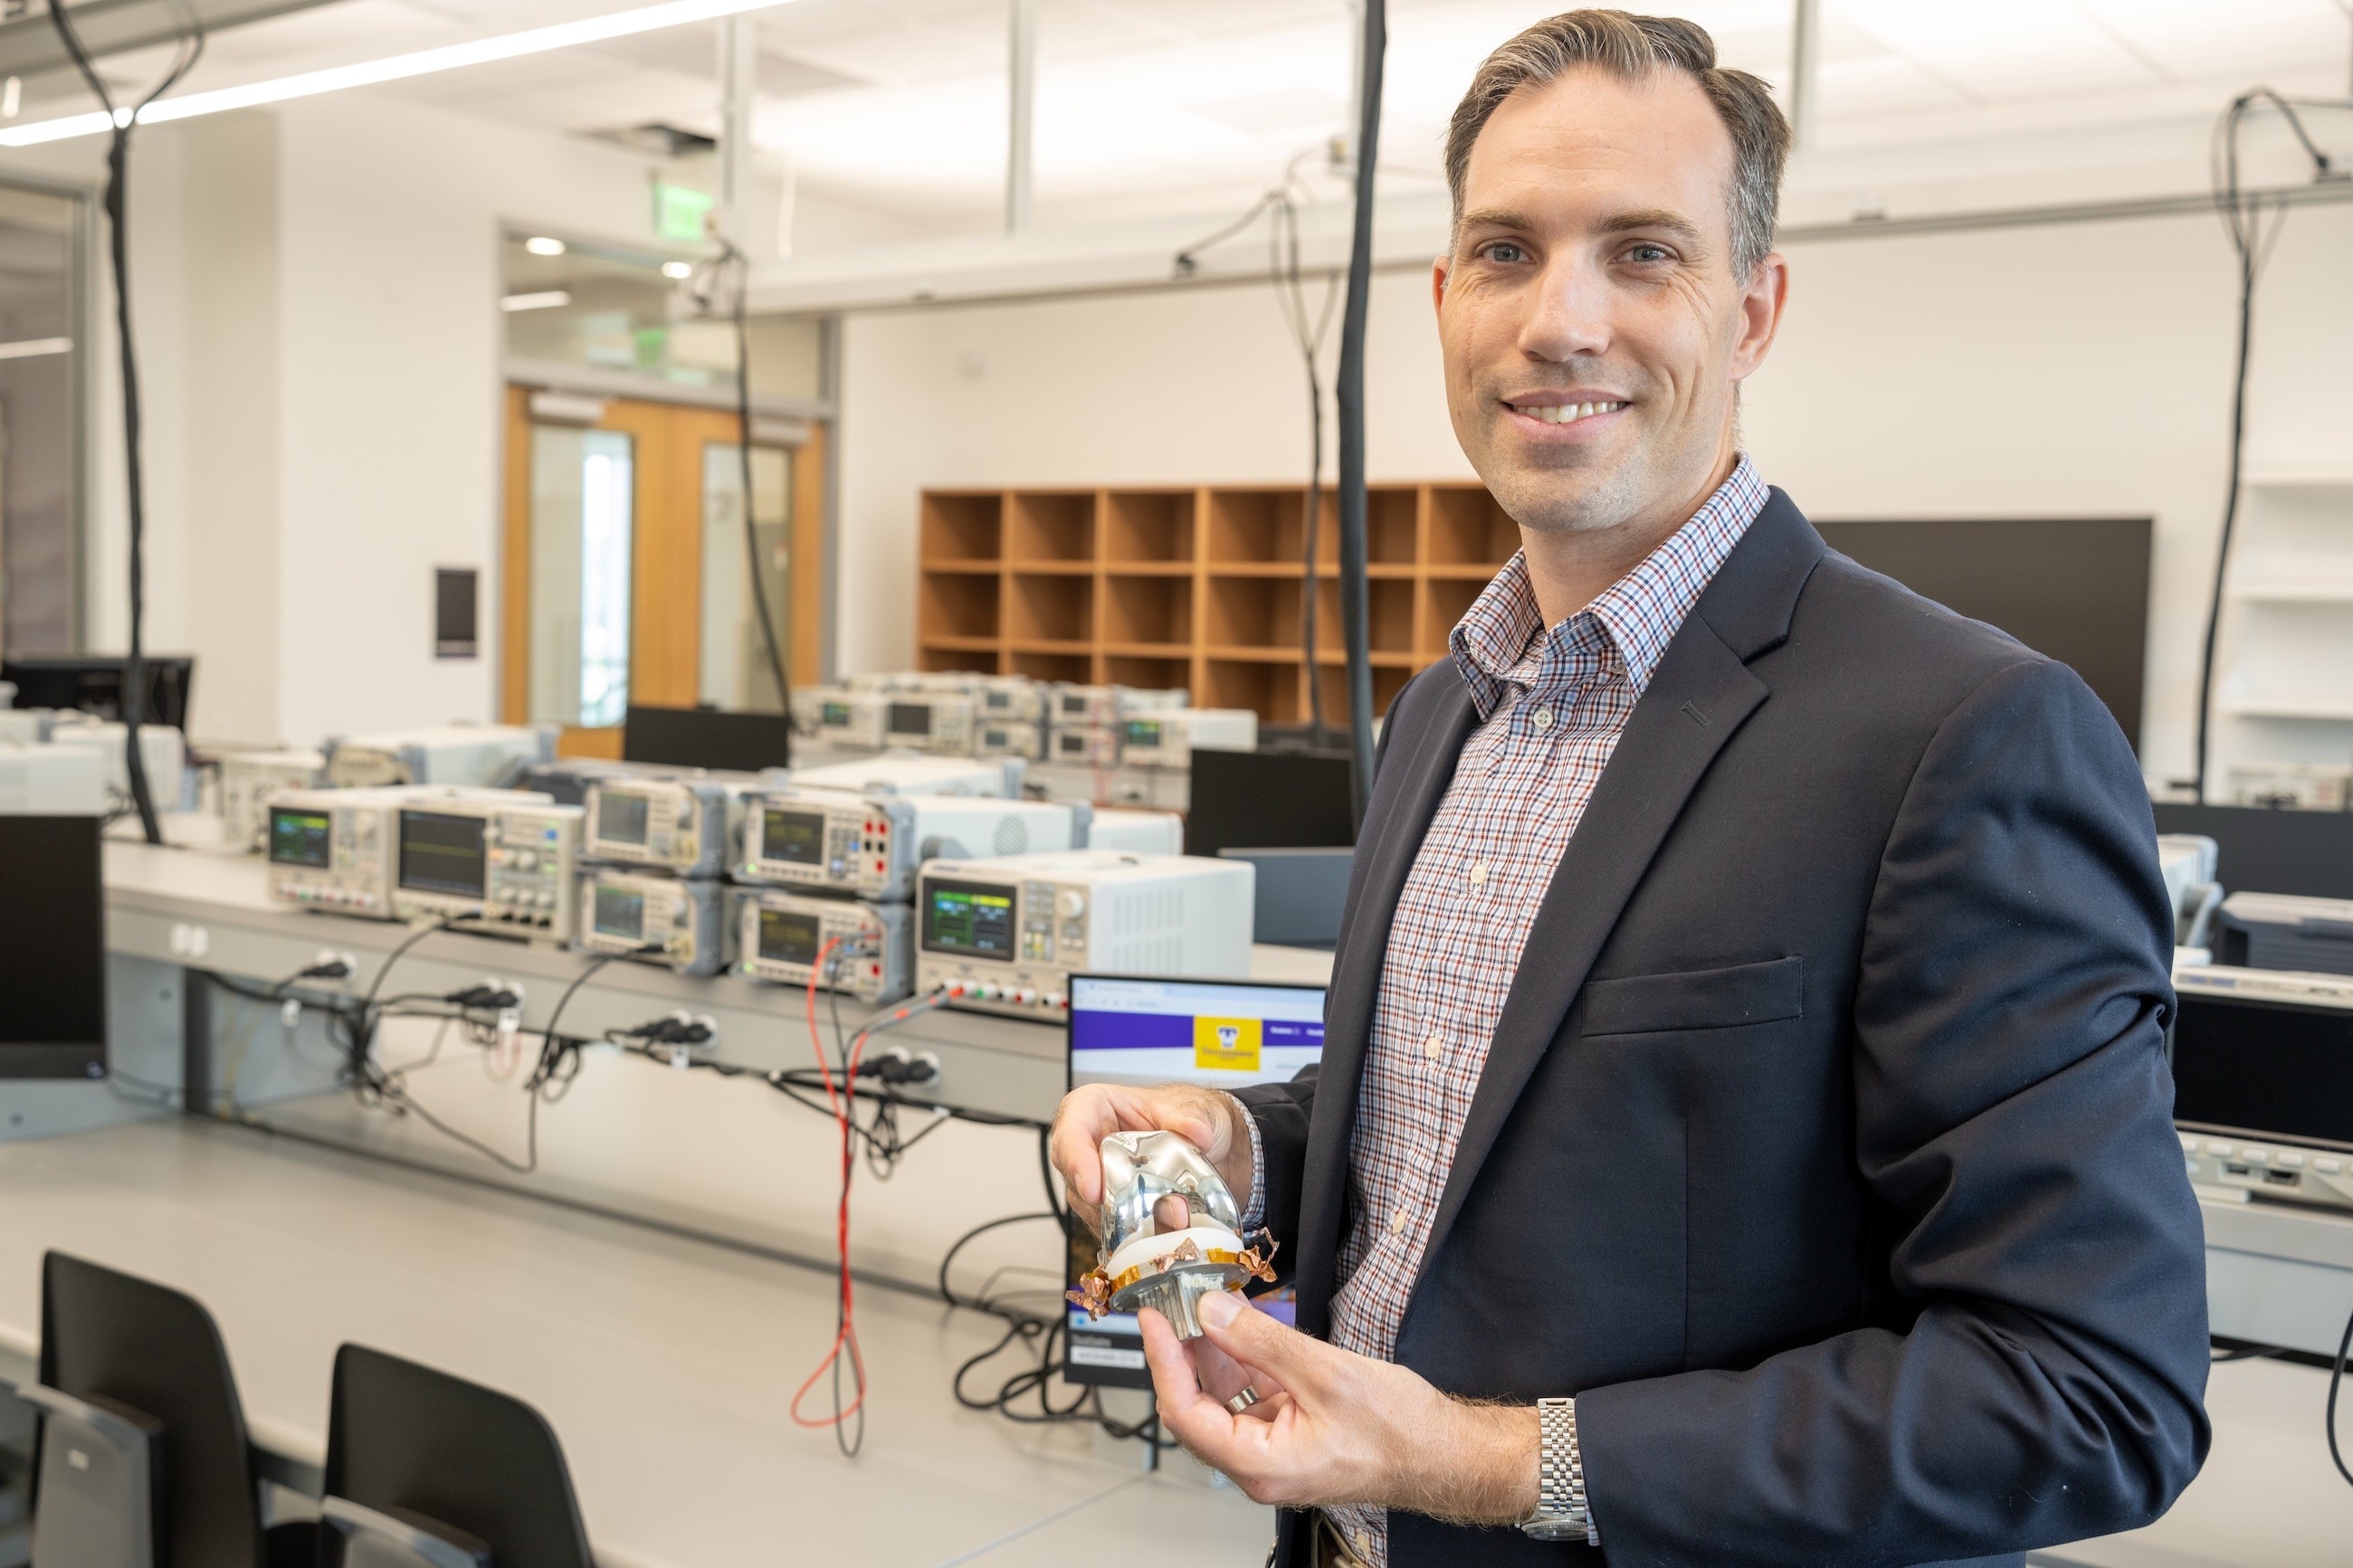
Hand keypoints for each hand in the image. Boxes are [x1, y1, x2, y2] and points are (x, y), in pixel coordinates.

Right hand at [1048, 1082, 1251, 1236]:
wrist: (1201, 1136)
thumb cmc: (1179, 1112)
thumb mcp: (1190, 1106)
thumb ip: (1191, 1118)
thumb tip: (1199, 1133)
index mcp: (1092, 1106)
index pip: (1071, 1132)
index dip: (1077, 1162)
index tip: (1094, 1190)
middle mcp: (1087, 1142)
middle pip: (1074, 1175)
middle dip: (1101, 1200)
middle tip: (1130, 1216)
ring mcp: (1095, 1174)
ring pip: (1088, 1205)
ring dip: (1118, 1221)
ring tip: (1155, 1226)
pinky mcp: (1108, 1201)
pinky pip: (1106, 1222)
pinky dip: (1127, 1231)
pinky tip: (1150, 1234)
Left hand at [1141, 1290, 1538, 1525]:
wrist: (1446, 1452)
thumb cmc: (1401, 1433)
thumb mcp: (1326, 1374)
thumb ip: (1262, 1341)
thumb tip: (1211, 1311)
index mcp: (1260, 1465)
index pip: (1184, 1411)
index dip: (1162, 1360)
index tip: (1153, 1317)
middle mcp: (1259, 1466)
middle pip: (1196, 1406)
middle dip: (1182, 1352)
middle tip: (1173, 1303)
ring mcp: (1273, 1451)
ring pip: (1222, 1398)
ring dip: (1211, 1352)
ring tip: (1203, 1305)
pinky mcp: (1289, 1434)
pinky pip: (1250, 1397)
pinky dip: (1241, 1361)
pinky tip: (1238, 1328)